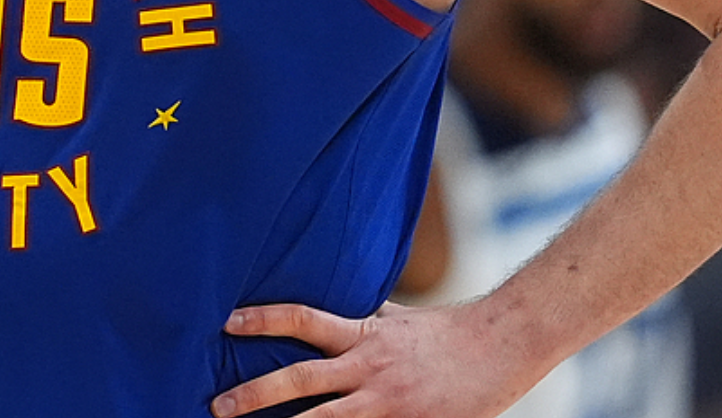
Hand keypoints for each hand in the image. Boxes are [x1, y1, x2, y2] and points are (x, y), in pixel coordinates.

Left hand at [213, 300, 533, 417]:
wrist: (503, 343)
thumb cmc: (449, 332)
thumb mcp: (399, 320)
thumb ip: (365, 323)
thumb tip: (336, 315)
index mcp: (364, 335)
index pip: (303, 320)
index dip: (263, 319)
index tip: (226, 321)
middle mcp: (369, 368)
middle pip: (300, 379)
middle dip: (254, 393)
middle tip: (218, 407)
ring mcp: (389, 403)